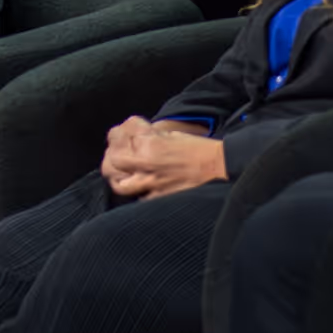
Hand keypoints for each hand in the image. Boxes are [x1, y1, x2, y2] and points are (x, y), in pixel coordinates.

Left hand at [102, 117, 225, 199]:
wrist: (221, 167)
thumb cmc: (199, 149)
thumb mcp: (171, 134)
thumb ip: (149, 138)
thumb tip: (134, 139)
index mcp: (150, 145)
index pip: (118, 139)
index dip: (115, 137)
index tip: (117, 137)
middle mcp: (148, 165)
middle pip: (113, 163)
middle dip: (111, 158)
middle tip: (116, 156)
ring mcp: (153, 184)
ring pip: (120, 185)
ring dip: (119, 178)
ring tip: (123, 174)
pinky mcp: (161, 198)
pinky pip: (139, 198)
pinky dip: (137, 193)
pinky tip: (140, 187)